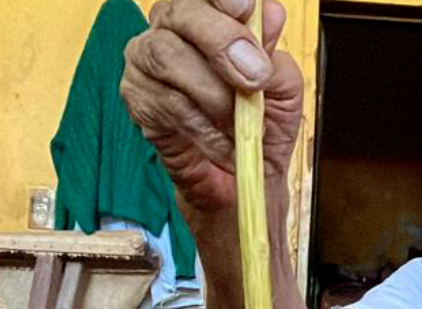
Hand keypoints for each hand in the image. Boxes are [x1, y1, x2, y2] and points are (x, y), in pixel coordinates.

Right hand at [121, 0, 301, 210]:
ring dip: (213, 94)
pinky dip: (203, 128)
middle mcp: (175, 28)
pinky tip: (224, 144)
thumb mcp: (283, 90)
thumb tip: (271, 16)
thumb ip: (276, 54)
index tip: (246, 9)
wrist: (245, 179)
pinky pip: (165, 104)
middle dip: (220, 41)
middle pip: (180, 12)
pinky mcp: (137, 98)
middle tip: (254, 78)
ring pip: (166, 56)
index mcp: (212, 14)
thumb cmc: (261, 126)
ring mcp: (148, 60)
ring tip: (240, 125)